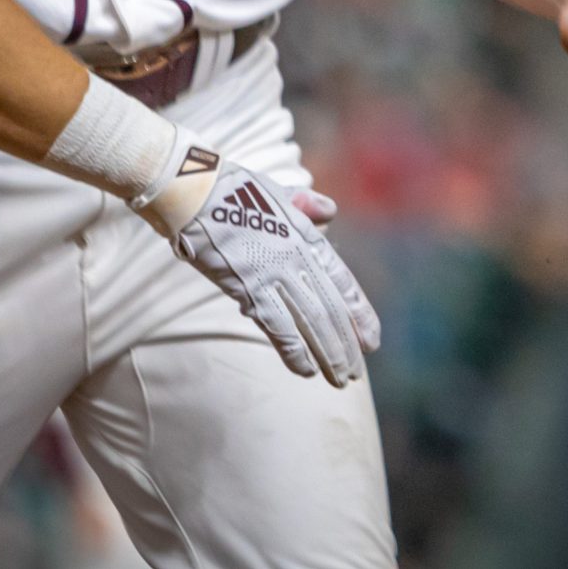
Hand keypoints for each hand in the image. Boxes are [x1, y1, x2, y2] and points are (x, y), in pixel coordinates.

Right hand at [135, 150, 381, 386]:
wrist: (196, 192)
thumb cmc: (235, 190)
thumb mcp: (279, 193)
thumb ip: (307, 207)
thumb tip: (330, 212)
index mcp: (306, 236)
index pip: (342, 282)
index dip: (359, 313)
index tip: (371, 340)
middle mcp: (297, 258)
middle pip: (331, 309)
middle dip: (345, 344)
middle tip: (356, 373)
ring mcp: (274, 274)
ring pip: (311, 322)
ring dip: (328, 353)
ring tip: (341, 379)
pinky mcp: (248, 288)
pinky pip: (277, 326)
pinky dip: (294, 351)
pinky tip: (307, 370)